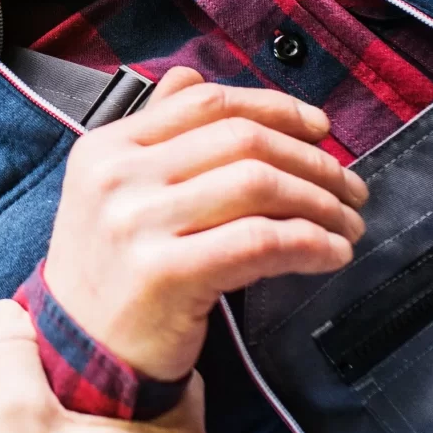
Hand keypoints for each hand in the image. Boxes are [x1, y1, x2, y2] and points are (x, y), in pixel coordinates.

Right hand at [44, 69, 367, 380]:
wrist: (81, 355)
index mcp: (108, 147)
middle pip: (242, 141)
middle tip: (350, 188)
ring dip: (320, 203)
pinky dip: (309, 242)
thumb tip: (192, 76)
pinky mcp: (166, 274)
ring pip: (258, 186)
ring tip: (347, 224)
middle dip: (313, 162)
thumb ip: (154, 131)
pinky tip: (331, 254)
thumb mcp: (114, 190)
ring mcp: (138, 224)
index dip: (276, 109)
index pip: (206, 103)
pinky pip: (259, 242)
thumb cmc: (112, 272)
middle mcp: (118, 177)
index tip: (321, 131)